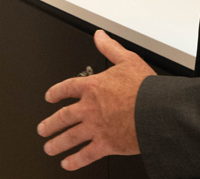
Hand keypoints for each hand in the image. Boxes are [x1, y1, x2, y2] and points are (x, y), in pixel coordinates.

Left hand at [38, 30, 153, 170]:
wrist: (157, 111)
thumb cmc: (145, 87)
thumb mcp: (127, 59)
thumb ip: (110, 48)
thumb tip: (100, 36)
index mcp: (93, 87)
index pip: (67, 88)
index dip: (55, 92)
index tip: (49, 97)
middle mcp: (90, 108)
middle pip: (62, 116)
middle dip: (49, 124)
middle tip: (42, 128)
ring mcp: (95, 127)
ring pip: (69, 137)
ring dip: (56, 143)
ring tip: (49, 148)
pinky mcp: (105, 144)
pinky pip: (85, 155)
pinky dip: (75, 161)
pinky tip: (67, 164)